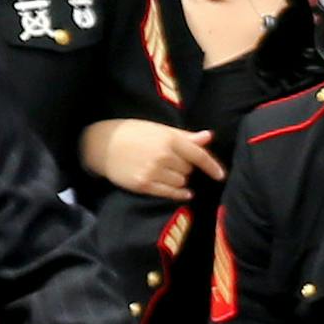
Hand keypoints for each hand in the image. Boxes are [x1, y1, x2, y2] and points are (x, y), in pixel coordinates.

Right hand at [94, 120, 223, 199]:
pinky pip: (169, 193)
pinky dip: (179, 193)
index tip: (221, 175)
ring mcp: (153, 171)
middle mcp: (163, 156)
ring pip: (181, 182)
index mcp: (169, 139)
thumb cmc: (133, 133)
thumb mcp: (159, 130)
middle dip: (185, 167)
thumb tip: (209, 137)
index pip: (198, 155)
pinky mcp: (144, 185)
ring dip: (179, 179)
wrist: (102, 145)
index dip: (212, 166)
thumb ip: (185, 136)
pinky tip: (184, 193)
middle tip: (172, 161)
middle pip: (189, 169)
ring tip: (166, 171)